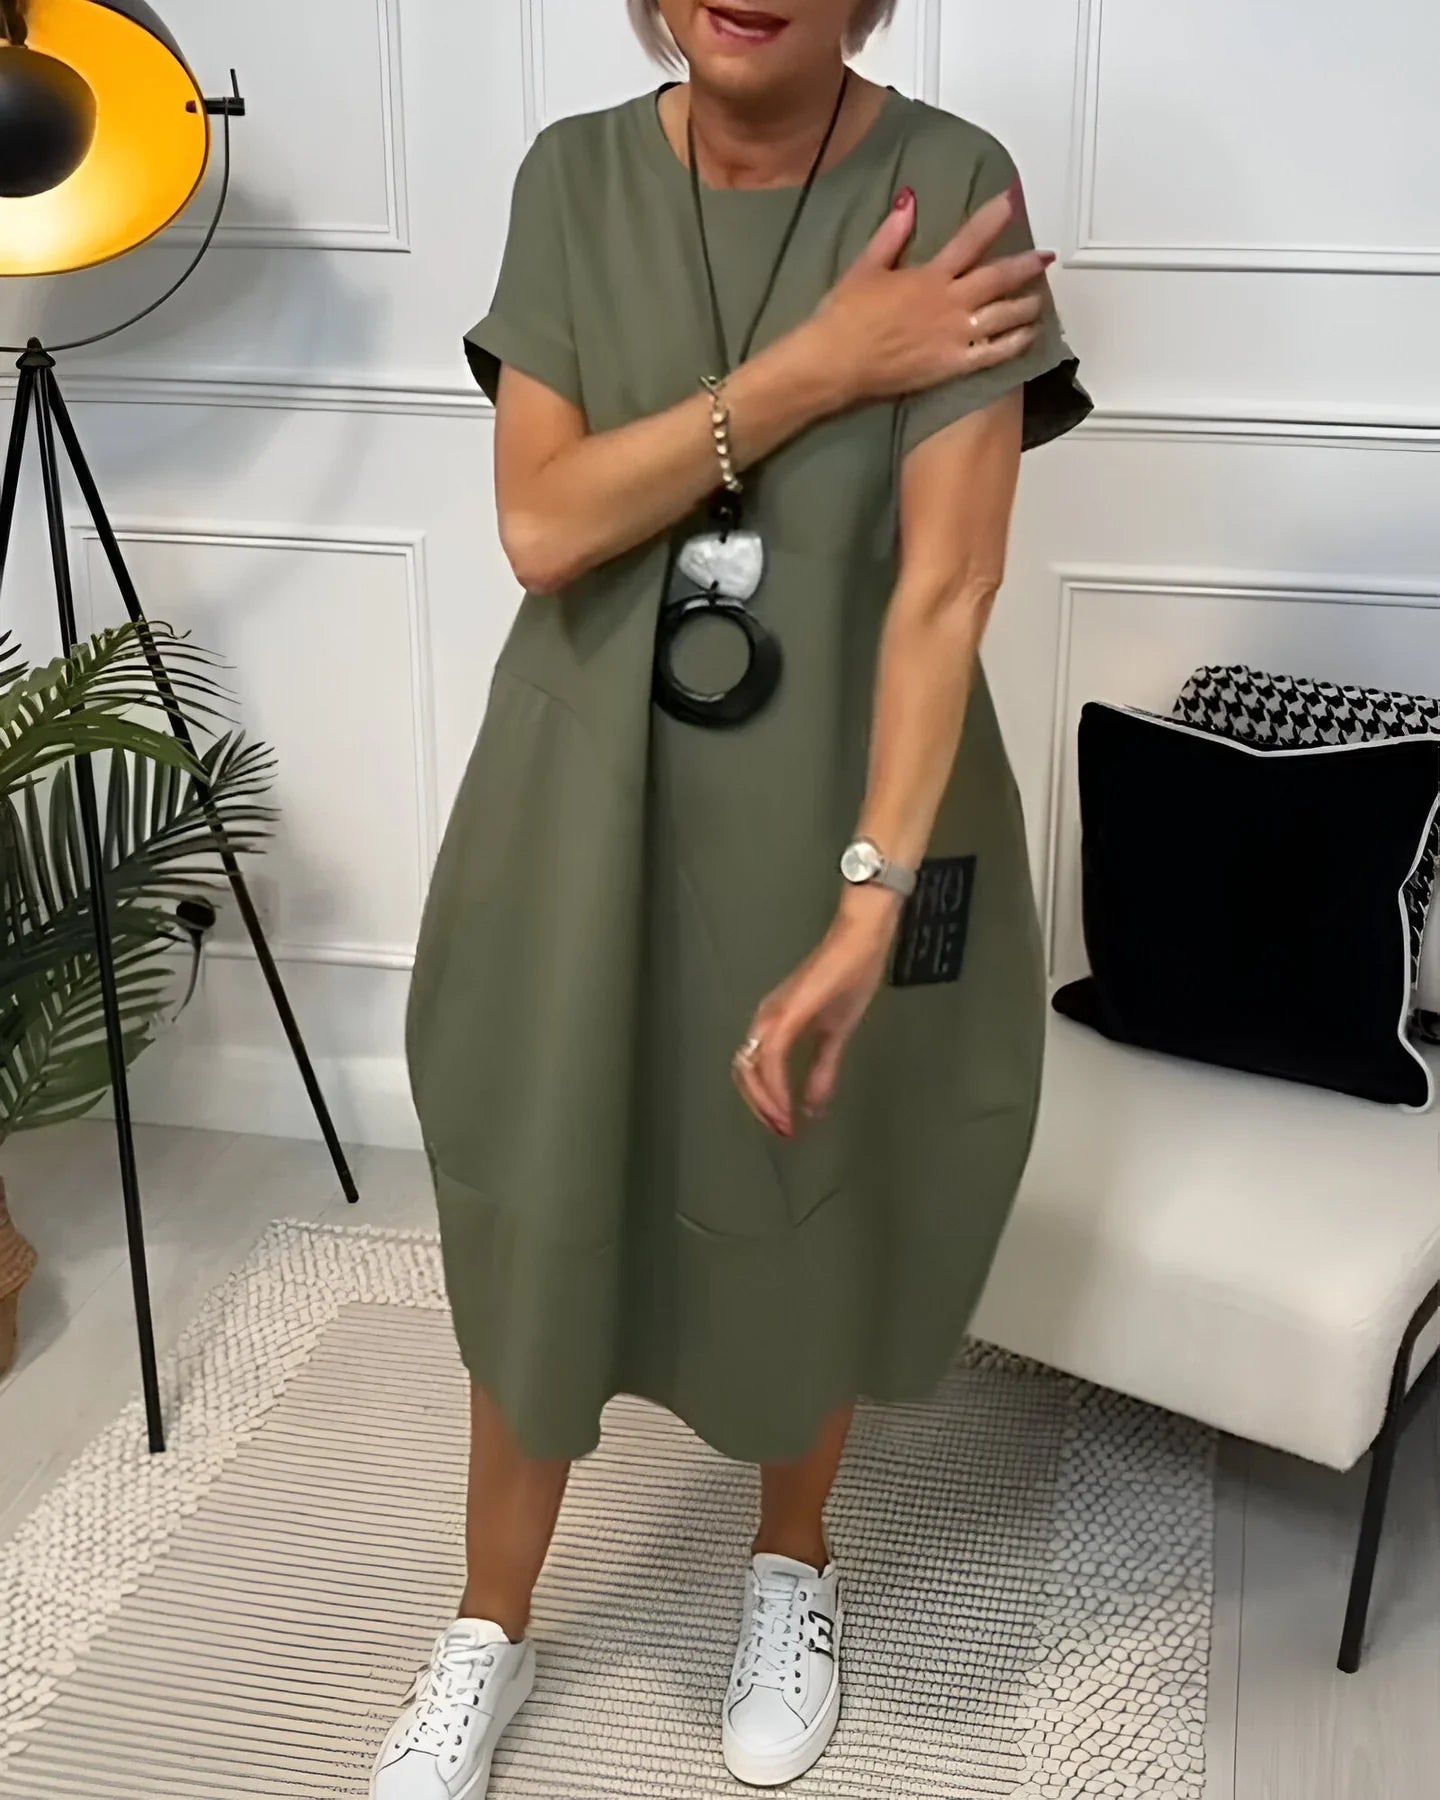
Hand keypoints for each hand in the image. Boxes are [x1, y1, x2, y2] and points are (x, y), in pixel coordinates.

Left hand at [732, 895, 900, 1138]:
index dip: (764, 1102)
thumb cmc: (849, 977)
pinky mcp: (788, 1013)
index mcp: (775, 1022)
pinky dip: (776, 1086)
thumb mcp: (836, 1033)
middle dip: (761, 1108)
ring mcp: (774, 1014)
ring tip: (785, 1125)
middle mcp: (766, 1018)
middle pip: (745, 1073)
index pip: (754, 1069)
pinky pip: (772, 1057)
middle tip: (784, 1132)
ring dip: (766, 1102)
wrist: (863, 941)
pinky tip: (790, 1105)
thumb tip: (813, 1107)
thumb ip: (822, 1069)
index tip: (786, 1128)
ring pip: (752, 1068)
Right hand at [808, 185, 1053, 408]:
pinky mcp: (954, 364)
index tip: (1012, 200)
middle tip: (1045, 257)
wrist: (837, 362)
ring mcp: (955, 334)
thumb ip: (892, 235)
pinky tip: (1029, 335)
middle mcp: (950, 302)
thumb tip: (909, 199)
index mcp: (930, 275)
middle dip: (1024, 265)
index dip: (992, 218)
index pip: (969, 240)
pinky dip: (1015, 342)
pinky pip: (993, 352)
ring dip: (1026, 305)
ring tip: (1040, 297)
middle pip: (997, 279)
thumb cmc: (846, 314)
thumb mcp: (865, 267)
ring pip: (1003, 316)